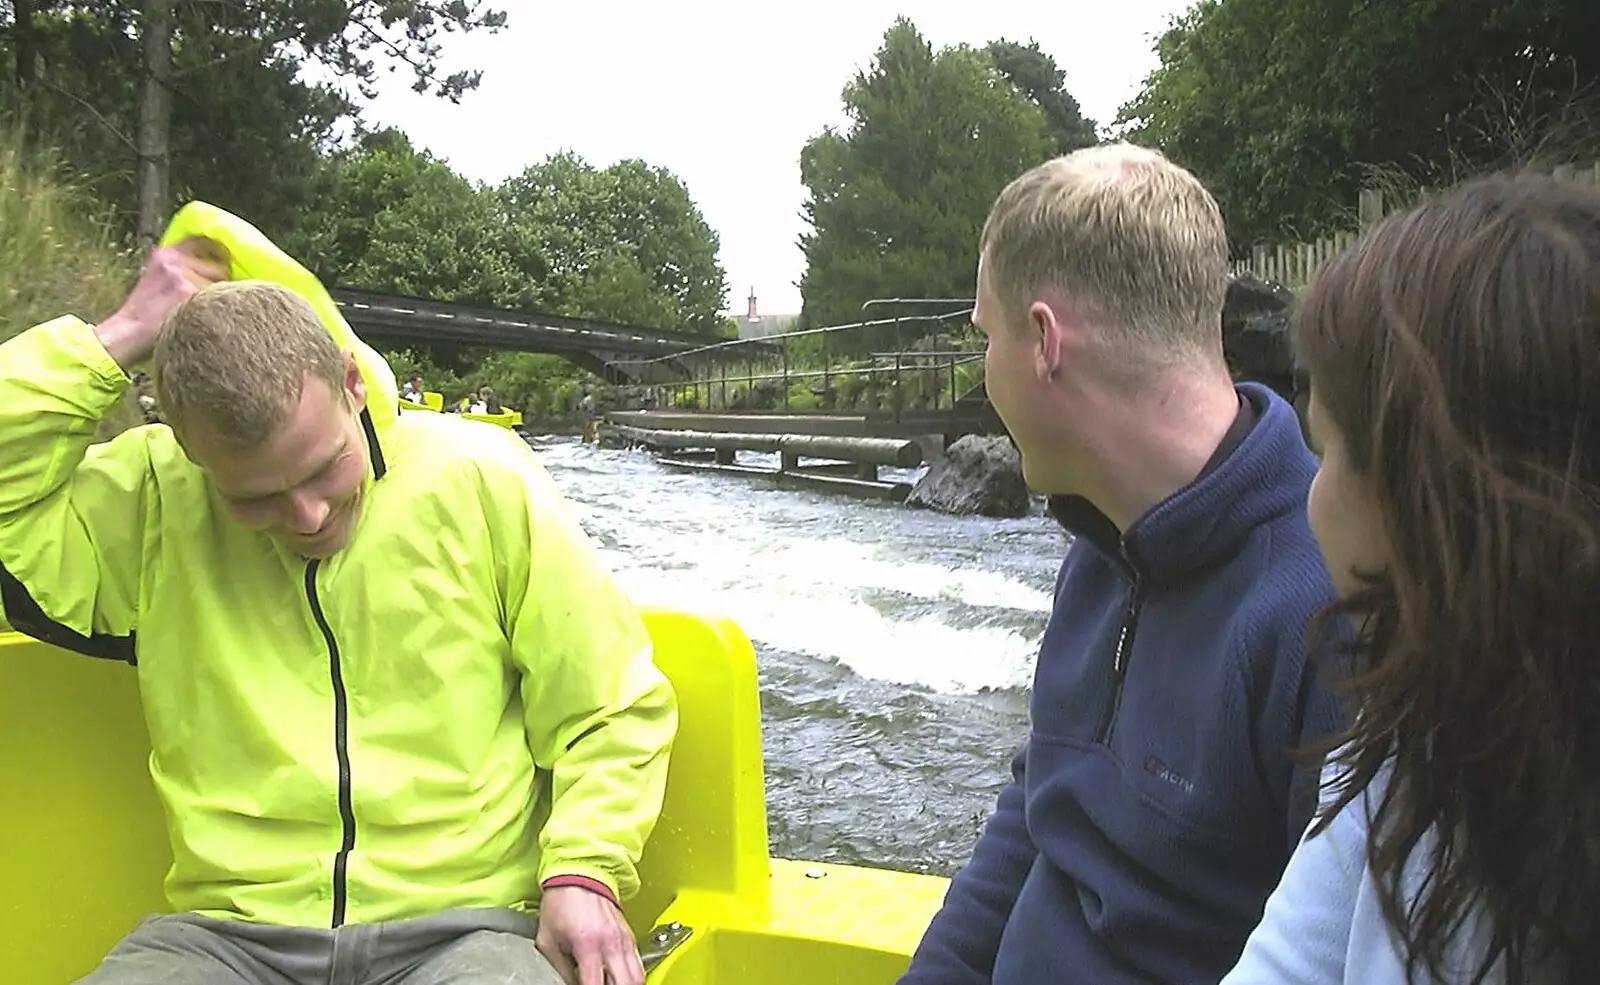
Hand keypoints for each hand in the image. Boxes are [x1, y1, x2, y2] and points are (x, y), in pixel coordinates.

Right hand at [96, 237, 228, 371]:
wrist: (127, 333)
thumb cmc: (144, 312)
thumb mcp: (157, 278)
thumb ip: (181, 267)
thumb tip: (217, 264)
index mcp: (165, 254)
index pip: (203, 241)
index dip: (218, 252)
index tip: (225, 263)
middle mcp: (174, 260)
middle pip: (219, 264)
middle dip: (221, 281)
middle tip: (211, 297)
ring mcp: (182, 275)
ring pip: (222, 283)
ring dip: (219, 296)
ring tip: (202, 310)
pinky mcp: (189, 292)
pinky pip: (218, 298)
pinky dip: (216, 309)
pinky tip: (203, 318)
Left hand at [536, 885, 643, 984]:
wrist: (580, 872)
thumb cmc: (561, 903)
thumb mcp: (547, 941)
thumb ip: (559, 970)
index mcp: (588, 945)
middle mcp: (611, 943)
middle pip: (626, 984)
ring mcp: (624, 939)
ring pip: (638, 976)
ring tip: (611, 984)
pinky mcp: (629, 936)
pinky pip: (638, 964)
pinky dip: (630, 976)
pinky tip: (617, 978)